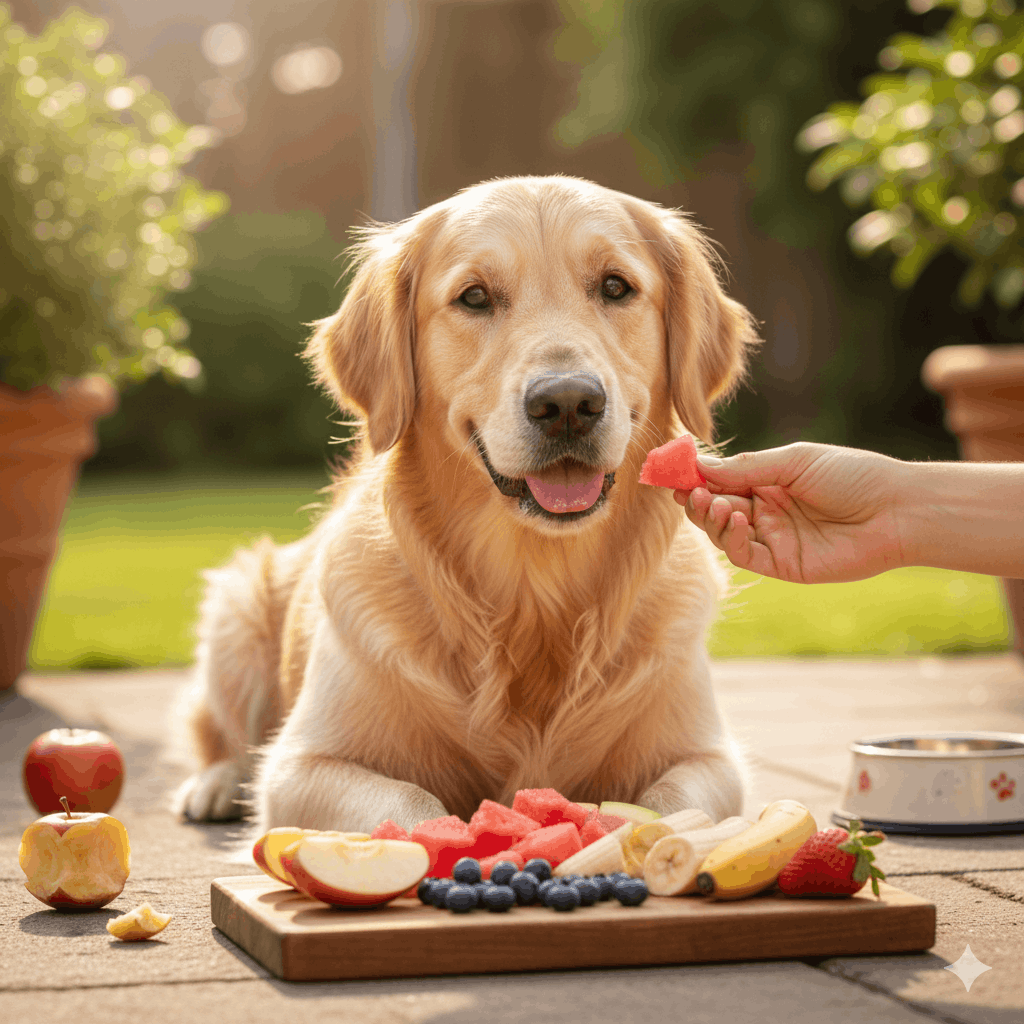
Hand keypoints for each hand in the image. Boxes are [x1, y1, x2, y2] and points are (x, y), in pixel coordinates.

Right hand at [673, 442, 905, 583]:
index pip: (720, 481)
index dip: (694, 478)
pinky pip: (743, 555)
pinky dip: (730, 539)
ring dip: (710, 518)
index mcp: (768, 482)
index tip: (671, 471)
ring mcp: (772, 539)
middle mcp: (766, 511)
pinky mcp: (781, 565)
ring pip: (722, 533)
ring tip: (713, 503)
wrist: (896, 510)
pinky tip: (735, 521)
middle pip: (714, 509)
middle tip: (687, 491)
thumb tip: (699, 466)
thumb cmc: (853, 475)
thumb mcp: (794, 461)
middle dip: (696, 499)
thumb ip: (745, 468)